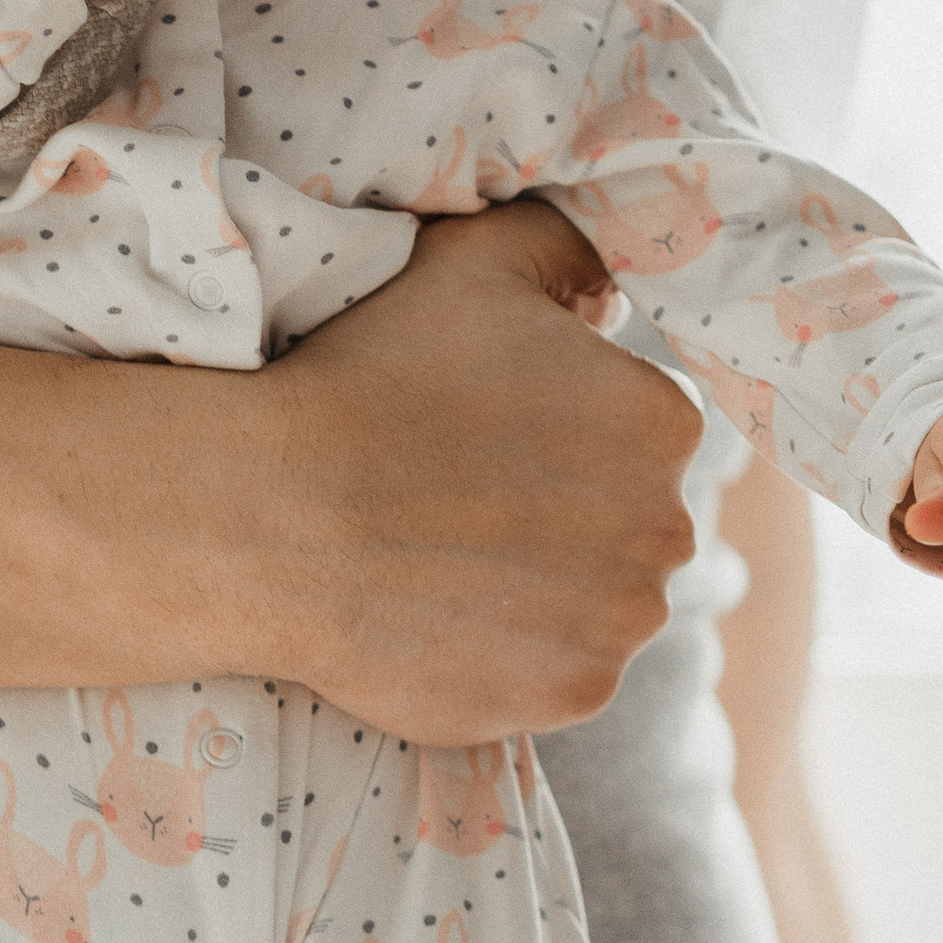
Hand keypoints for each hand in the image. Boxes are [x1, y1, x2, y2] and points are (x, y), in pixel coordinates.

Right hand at [261, 199, 702, 741]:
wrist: (275, 516)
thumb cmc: (370, 375)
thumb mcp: (475, 260)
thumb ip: (567, 248)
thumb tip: (609, 293)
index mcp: (662, 420)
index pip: (642, 430)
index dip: (565, 431)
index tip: (489, 435)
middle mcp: (667, 526)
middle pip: (631, 521)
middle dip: (568, 512)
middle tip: (460, 498)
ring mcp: (623, 622)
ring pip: (603, 602)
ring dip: (545, 587)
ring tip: (445, 560)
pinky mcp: (575, 695)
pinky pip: (562, 672)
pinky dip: (515, 654)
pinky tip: (442, 616)